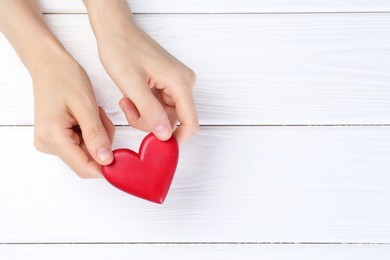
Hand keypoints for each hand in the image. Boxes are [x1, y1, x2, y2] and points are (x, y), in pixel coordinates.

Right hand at [33, 55, 114, 177]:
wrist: (48, 64)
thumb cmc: (64, 77)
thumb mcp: (85, 104)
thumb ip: (95, 134)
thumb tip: (106, 160)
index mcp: (52, 137)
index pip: (84, 168)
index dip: (107, 167)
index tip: (125, 157)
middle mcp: (48, 144)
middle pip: (87, 160)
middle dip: (103, 143)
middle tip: (102, 117)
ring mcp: (50, 142)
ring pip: (87, 151)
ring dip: (99, 135)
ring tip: (94, 112)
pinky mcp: (56, 138)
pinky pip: (82, 144)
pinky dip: (92, 132)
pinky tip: (89, 115)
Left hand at [89, 4, 198, 142]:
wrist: (115, 30)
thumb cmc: (122, 50)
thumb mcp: (132, 84)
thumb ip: (150, 112)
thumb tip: (165, 135)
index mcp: (180, 83)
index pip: (190, 123)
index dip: (175, 139)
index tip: (155, 146)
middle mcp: (183, 83)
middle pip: (174, 120)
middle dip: (150, 123)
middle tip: (129, 110)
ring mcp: (176, 83)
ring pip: (165, 115)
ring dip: (144, 114)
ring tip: (127, 100)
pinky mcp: (168, 83)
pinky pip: (160, 106)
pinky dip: (144, 107)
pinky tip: (131, 96)